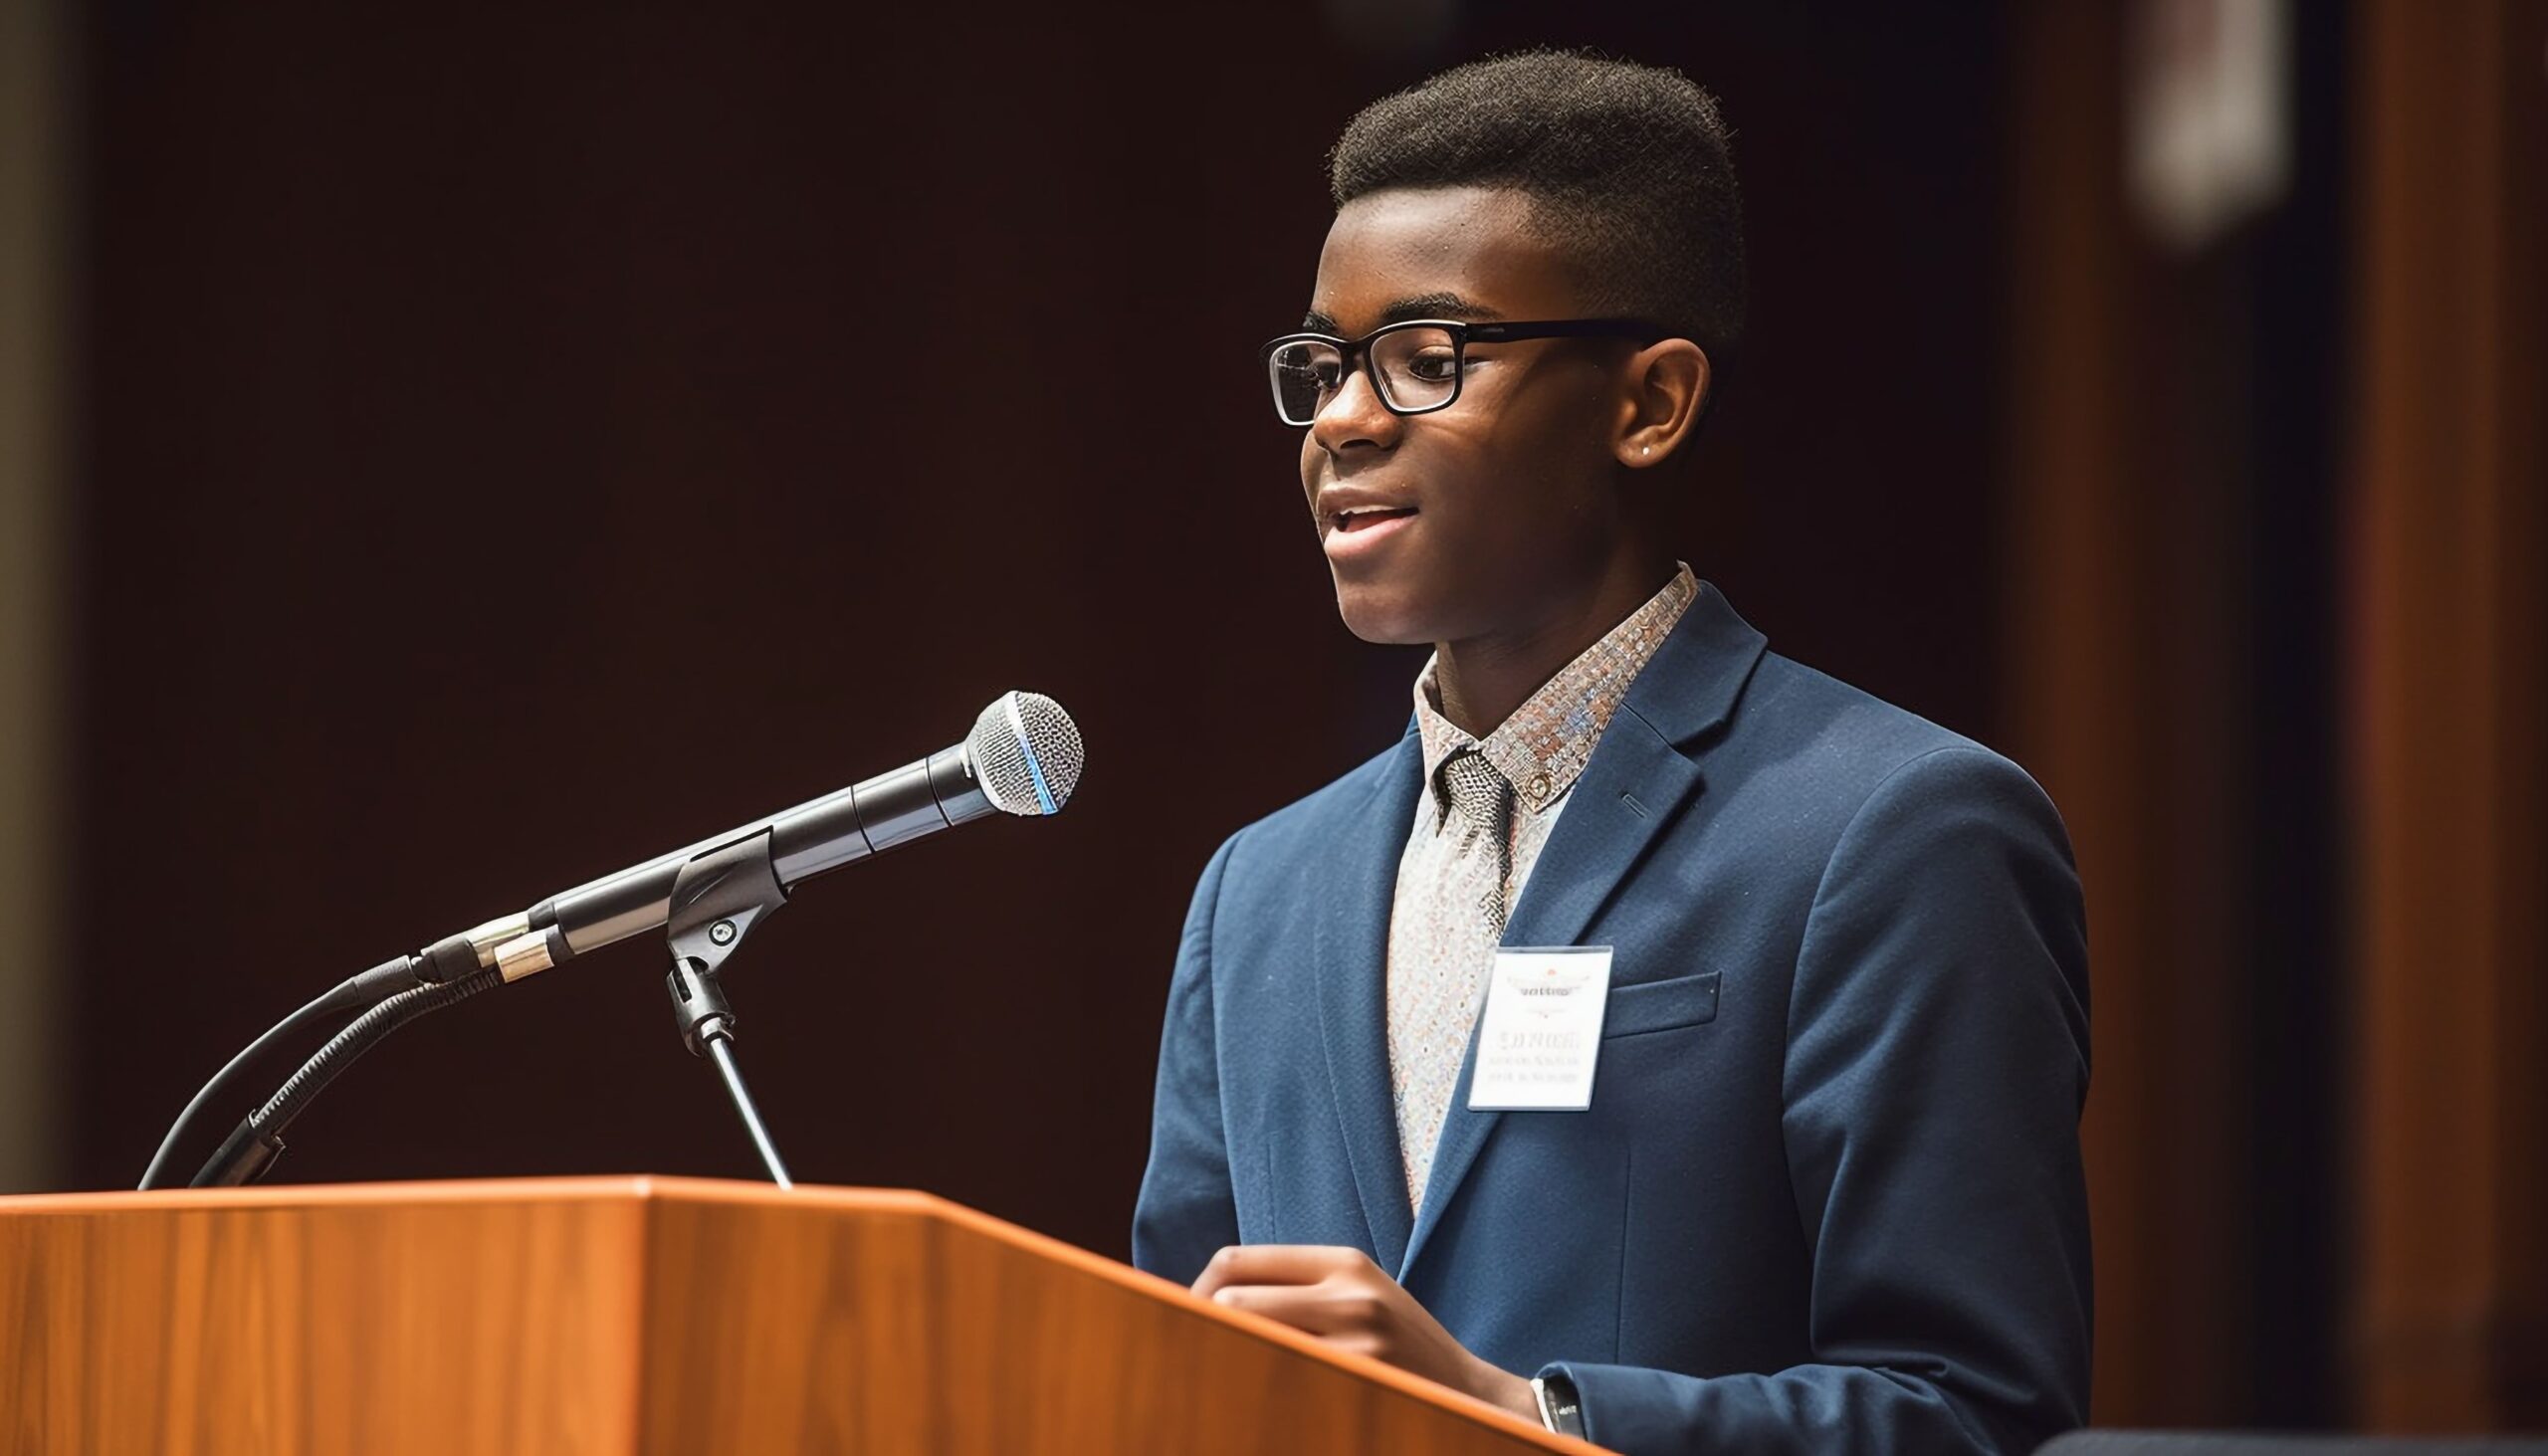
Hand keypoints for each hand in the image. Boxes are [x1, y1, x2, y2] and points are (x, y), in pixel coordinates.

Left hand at [1191, 1244, 1539, 1423]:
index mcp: (1343, 1262)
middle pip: (1233, 1302)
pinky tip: (1244, 1403)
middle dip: (1199, 1328)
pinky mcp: (1361, 1385)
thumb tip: (1210, 1299)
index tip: (1185, 1318)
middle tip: (1188, 1356)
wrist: (1473, 1395)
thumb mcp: (1360, 1294)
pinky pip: (1278, 1387)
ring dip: (1219, 1361)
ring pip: (1249, 1344)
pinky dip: (1251, 1392)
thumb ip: (1297, 1288)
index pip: (1237, 1260)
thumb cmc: (1402, 1346)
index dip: (1197, 1290)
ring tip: (1210, 1376)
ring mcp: (1356, 1345)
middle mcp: (1349, 1295)